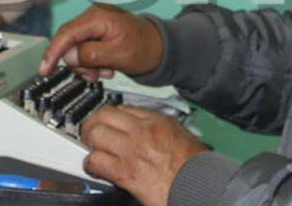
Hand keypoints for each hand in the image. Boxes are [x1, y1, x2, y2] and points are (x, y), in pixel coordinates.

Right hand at [39, 4, 162, 80]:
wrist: (161, 48)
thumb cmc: (145, 48)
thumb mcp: (118, 55)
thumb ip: (91, 55)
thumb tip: (69, 56)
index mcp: (98, 17)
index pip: (66, 34)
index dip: (53, 53)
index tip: (44, 70)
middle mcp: (94, 17)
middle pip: (69, 43)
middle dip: (79, 64)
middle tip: (95, 75)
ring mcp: (96, 26)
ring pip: (77, 50)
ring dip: (88, 66)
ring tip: (106, 71)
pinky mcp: (98, 34)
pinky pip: (85, 51)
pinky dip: (92, 63)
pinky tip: (107, 67)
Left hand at [81, 105, 207, 205]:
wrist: (200, 184)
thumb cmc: (195, 164)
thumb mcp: (180, 134)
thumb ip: (160, 128)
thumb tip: (145, 129)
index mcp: (157, 120)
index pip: (123, 108)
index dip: (110, 117)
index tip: (107, 123)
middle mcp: (142, 131)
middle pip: (104, 115)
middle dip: (93, 124)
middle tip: (91, 134)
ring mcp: (132, 149)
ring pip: (95, 134)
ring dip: (90, 144)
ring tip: (93, 151)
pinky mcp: (125, 171)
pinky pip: (95, 161)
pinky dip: (91, 165)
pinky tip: (96, 169)